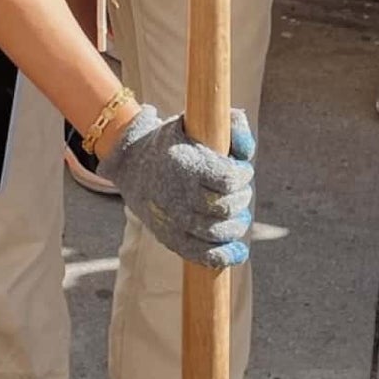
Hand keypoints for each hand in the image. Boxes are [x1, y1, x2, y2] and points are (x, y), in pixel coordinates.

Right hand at [98, 106, 256, 269]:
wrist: (130, 164)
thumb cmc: (172, 143)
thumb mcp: (195, 122)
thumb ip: (230, 125)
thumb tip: (247, 153)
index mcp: (184, 164)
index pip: (228, 179)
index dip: (242, 175)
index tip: (241, 169)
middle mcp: (177, 194)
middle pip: (226, 207)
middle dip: (241, 198)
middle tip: (237, 190)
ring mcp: (172, 220)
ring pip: (218, 232)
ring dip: (235, 224)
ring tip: (236, 213)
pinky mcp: (170, 238)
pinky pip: (201, 254)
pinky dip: (224, 256)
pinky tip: (238, 251)